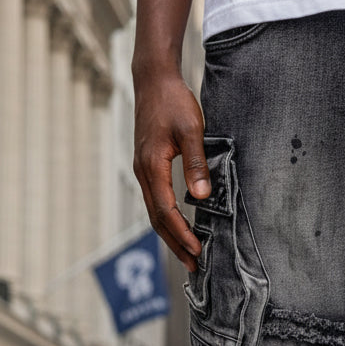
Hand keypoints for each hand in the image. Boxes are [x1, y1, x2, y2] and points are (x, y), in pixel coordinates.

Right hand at [133, 69, 211, 272]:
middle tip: (193, 265)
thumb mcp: (192, 130)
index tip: (197, 250)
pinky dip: (166, 219)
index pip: (166, 211)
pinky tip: (179, 226)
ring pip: (154, 212)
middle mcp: (143, 172)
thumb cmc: (173, 101)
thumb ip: (197, 163)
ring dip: (170, 235)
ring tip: (187, 254)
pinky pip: (155, 200)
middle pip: (157, 219)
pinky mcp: (147, 166)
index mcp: (152, 166)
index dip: (182, 234)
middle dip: (175, 244)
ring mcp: (143, 170)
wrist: (153, 80)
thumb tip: (201, 196)